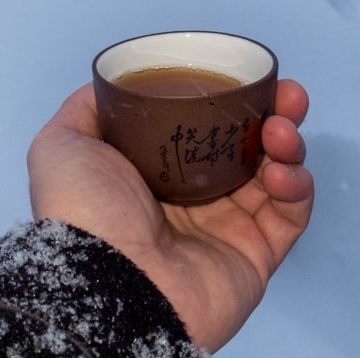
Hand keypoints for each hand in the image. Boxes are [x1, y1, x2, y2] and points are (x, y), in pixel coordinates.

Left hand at [27, 79, 313, 351]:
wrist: (104, 283)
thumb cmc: (82, 214)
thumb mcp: (62, 145)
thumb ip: (86, 108)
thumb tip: (110, 85)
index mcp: (157, 173)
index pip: (206, 128)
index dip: (231, 100)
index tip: (247, 76)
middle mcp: (195, 199)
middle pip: (249, 147)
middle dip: (274, 114)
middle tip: (285, 95)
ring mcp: (227, 227)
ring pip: (275, 175)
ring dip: (288, 144)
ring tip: (280, 130)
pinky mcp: (256, 255)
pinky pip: (291, 216)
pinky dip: (297, 187)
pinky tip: (282, 171)